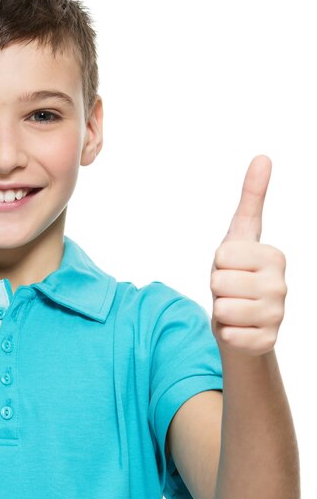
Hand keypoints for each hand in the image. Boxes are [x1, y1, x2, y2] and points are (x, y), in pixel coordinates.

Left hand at [210, 155, 286, 356]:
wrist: (241, 319)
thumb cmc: (236, 274)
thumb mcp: (240, 235)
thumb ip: (251, 197)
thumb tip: (263, 156)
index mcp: (275, 257)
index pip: (223, 255)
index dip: (218, 263)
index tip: (232, 267)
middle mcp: (282, 285)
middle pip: (219, 280)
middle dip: (216, 287)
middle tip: (231, 291)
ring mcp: (277, 315)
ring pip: (222, 308)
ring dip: (220, 310)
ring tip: (234, 308)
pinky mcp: (266, 341)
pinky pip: (228, 334)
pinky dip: (226, 332)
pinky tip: (239, 328)